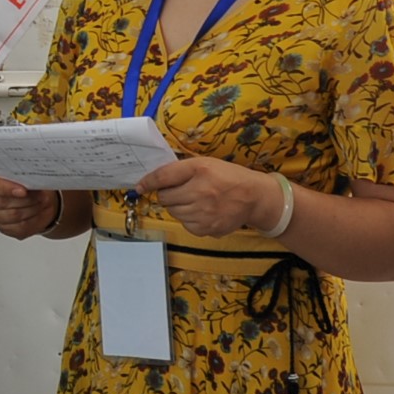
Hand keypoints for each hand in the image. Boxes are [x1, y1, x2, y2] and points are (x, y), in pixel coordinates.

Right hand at [0, 169, 60, 239]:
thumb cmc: (27, 182)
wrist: (37, 198)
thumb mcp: (25, 172)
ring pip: (14, 215)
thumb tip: (30, 178)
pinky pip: (21, 227)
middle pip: (3, 202)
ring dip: (32, 208)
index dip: (6, 188)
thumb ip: (23, 173)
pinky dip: (34, 218)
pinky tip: (40, 211)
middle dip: (26, 198)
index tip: (23, 190)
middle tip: (40, 194)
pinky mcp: (6, 229)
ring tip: (43, 201)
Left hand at [135, 155, 288, 238]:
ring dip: (179, 207)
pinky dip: (189, 219)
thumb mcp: (204, 164)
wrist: (254, 197)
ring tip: (196, 200)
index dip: (148, 182)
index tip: (139, 186)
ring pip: (174, 212)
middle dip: (169, 194)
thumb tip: (151, 181)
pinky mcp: (207, 229)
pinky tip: (203, 211)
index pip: (164, 177)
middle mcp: (201, 192)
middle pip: (165, 198)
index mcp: (199, 171)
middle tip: (183, 190)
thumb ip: (178, 170)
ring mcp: (204, 214)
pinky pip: (186, 225)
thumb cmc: (227, 177)